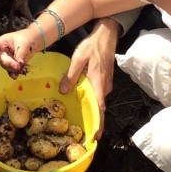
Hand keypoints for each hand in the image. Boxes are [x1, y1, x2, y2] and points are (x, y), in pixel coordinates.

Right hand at [0, 26, 41, 73]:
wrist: (35, 40)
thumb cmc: (27, 38)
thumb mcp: (23, 44)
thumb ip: (20, 54)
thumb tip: (19, 63)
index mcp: (2, 42)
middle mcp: (3, 51)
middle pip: (0, 59)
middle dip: (9, 64)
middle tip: (18, 66)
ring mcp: (8, 58)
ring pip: (6, 66)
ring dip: (14, 69)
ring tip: (23, 68)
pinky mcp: (13, 64)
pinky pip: (11, 70)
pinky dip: (16, 73)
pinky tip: (22, 72)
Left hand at [60, 18, 120, 134]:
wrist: (106, 35)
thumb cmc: (92, 46)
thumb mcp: (78, 59)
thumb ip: (71, 76)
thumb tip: (64, 91)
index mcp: (98, 83)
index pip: (100, 108)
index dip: (98, 123)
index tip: (96, 135)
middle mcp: (105, 86)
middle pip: (100, 107)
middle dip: (94, 121)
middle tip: (85, 133)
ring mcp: (106, 83)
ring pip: (98, 100)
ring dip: (92, 111)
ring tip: (82, 120)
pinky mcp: (105, 79)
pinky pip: (98, 94)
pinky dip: (93, 101)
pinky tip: (83, 102)